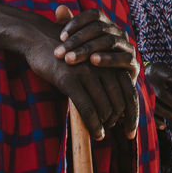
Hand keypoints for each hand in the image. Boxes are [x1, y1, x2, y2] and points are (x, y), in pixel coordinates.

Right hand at [17, 7, 139, 140]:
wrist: (38, 38)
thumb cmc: (64, 56)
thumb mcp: (88, 63)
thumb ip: (102, 78)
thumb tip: (114, 107)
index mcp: (110, 62)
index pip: (130, 92)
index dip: (133, 114)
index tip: (131, 133)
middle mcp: (103, 67)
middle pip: (122, 103)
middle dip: (119, 121)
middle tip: (111, 130)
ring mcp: (88, 73)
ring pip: (105, 108)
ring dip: (105, 125)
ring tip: (102, 132)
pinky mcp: (71, 80)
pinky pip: (88, 109)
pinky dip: (94, 125)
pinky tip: (96, 134)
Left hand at [53, 5, 138, 73]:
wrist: (104, 91)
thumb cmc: (86, 65)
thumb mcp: (75, 47)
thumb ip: (68, 28)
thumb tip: (60, 8)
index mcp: (106, 25)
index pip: (93, 15)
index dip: (77, 22)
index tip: (60, 37)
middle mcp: (118, 32)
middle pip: (98, 28)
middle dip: (77, 40)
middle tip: (60, 53)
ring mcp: (127, 46)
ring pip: (109, 41)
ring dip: (88, 49)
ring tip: (71, 59)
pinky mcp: (133, 63)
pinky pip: (123, 57)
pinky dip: (109, 58)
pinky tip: (93, 62)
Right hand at [144, 62, 171, 129]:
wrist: (137, 73)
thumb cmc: (157, 74)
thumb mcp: (165, 72)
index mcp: (157, 71)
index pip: (171, 76)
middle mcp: (149, 81)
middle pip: (162, 94)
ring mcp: (142, 92)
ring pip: (155, 106)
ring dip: (167, 113)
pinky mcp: (139, 102)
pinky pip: (147, 114)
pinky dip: (156, 121)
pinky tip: (163, 125)